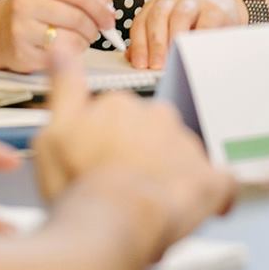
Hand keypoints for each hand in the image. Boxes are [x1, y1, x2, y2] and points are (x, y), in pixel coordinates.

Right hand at [0, 0, 116, 73]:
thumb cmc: (33, 11)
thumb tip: (107, 2)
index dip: (99, 7)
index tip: (109, 17)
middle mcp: (26, 4)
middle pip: (77, 18)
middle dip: (94, 27)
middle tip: (96, 31)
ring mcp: (23, 30)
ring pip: (72, 40)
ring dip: (84, 42)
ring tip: (80, 39)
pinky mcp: (23, 53)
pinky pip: (60, 57)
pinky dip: (70, 55)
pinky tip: (65, 48)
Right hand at [33, 48, 233, 252]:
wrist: (115, 222)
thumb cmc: (82, 185)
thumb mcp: (52, 132)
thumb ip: (63, 86)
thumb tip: (63, 47)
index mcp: (121, 105)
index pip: (119, 115)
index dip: (109, 140)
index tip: (101, 159)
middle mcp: (157, 117)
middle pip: (152, 133)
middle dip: (142, 154)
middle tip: (123, 184)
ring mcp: (185, 145)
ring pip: (180, 156)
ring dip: (169, 174)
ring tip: (149, 202)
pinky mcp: (209, 177)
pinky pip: (216, 180)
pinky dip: (209, 193)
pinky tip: (193, 204)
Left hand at [127, 0, 245, 69]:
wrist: (224, 13)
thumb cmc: (192, 27)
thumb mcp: (168, 33)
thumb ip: (149, 44)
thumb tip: (131, 58)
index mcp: (157, 6)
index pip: (141, 22)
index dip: (139, 44)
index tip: (141, 65)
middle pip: (158, 16)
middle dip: (155, 43)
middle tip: (156, 66)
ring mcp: (194, 1)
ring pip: (179, 16)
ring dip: (174, 39)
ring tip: (174, 59)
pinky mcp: (214, 9)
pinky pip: (205, 24)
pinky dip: (198, 39)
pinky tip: (195, 53)